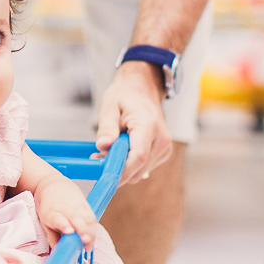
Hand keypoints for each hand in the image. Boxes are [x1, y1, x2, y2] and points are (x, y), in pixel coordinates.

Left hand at [35, 179, 96, 250]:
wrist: (54, 185)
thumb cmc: (48, 207)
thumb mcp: (44, 221)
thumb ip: (52, 237)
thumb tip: (57, 252)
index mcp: (50, 212)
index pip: (58, 218)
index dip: (64, 224)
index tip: (69, 231)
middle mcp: (64, 207)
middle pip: (75, 218)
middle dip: (82, 229)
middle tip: (85, 241)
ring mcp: (75, 205)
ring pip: (86, 217)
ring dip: (90, 231)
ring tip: (88, 244)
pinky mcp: (85, 204)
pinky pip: (91, 216)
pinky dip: (93, 228)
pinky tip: (91, 238)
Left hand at [94, 61, 172, 184]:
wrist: (142, 88)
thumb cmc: (125, 95)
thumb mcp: (109, 106)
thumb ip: (106, 127)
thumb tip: (103, 147)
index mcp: (148, 125)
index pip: (138, 157)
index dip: (120, 171)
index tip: (102, 175)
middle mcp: (161, 139)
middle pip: (138, 168)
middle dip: (117, 169)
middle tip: (98, 157)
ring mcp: (165, 147)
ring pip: (141, 171)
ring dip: (123, 166)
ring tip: (111, 148)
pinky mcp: (163, 152)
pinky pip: (144, 167)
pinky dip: (131, 164)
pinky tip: (123, 149)